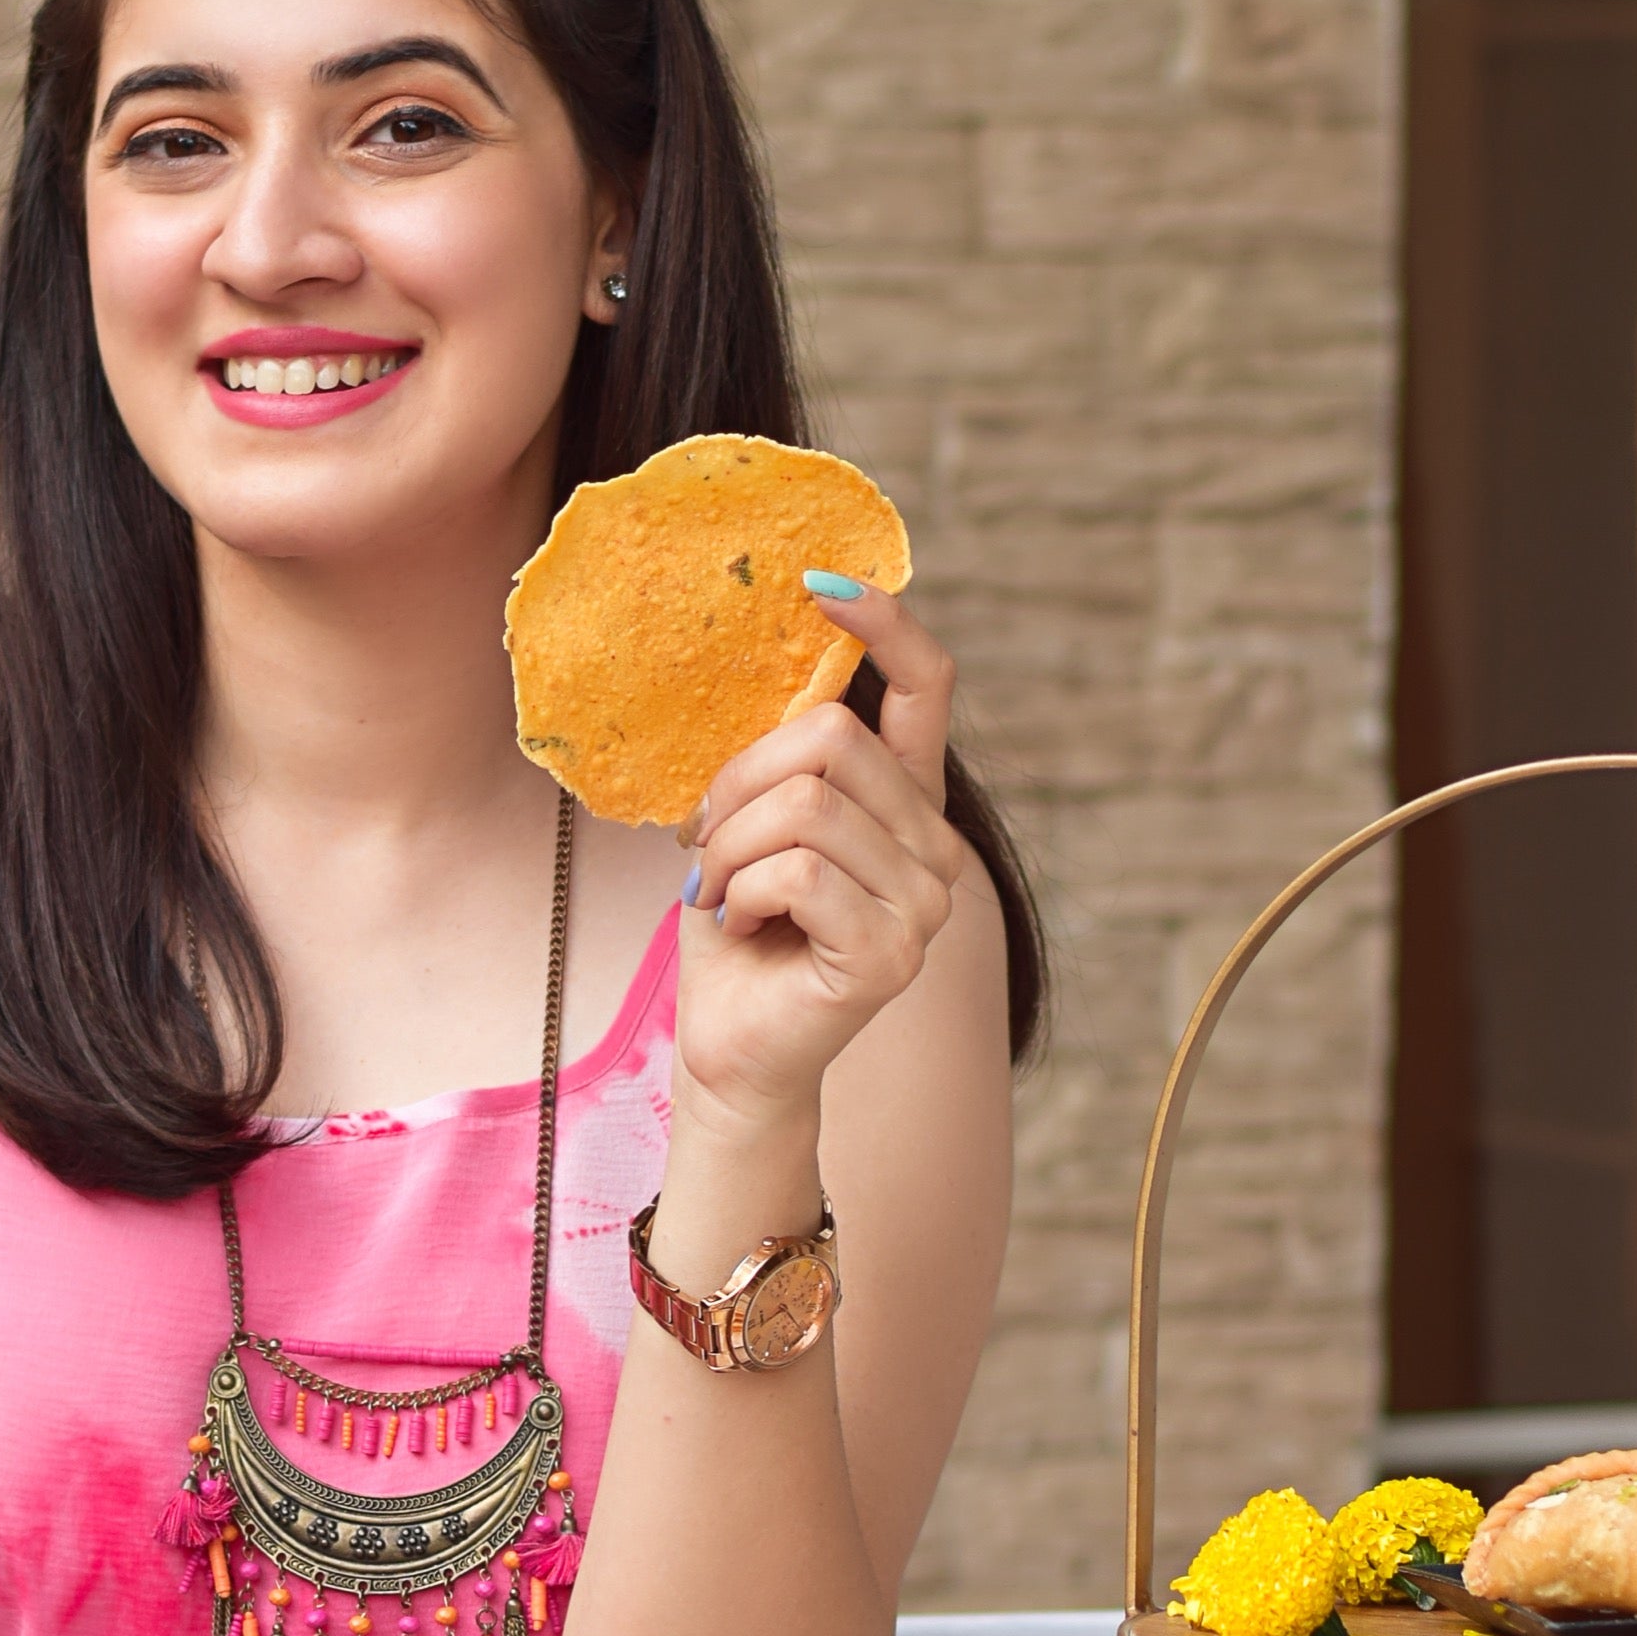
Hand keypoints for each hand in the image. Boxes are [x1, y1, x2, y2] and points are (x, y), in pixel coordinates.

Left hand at [679, 579, 966, 1130]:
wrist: (731, 1052)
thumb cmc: (736, 933)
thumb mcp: (751, 820)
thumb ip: (783, 756)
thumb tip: (779, 658)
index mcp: (904, 803)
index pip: (926, 688)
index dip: (884, 625)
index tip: (822, 583)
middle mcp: (933, 847)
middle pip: (831, 738)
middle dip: (739, 783)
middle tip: (703, 843)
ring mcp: (924, 902)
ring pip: (805, 806)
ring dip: (729, 848)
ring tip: (719, 893)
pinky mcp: (892, 951)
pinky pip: (795, 871)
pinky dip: (740, 893)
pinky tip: (742, 927)